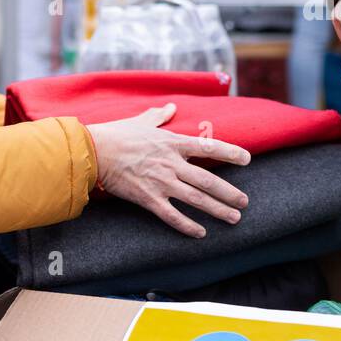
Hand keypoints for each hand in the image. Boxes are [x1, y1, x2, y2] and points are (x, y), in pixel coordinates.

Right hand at [86, 103, 250, 237]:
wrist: (94, 151)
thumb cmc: (117, 134)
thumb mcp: (142, 121)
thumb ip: (160, 116)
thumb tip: (171, 107)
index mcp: (173, 143)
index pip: (208, 147)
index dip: (230, 152)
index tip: (247, 159)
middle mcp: (171, 163)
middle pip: (207, 179)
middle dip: (228, 192)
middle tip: (244, 202)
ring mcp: (161, 182)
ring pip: (196, 198)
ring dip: (217, 209)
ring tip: (234, 218)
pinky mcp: (148, 198)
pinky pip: (172, 215)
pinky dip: (187, 225)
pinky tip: (201, 233)